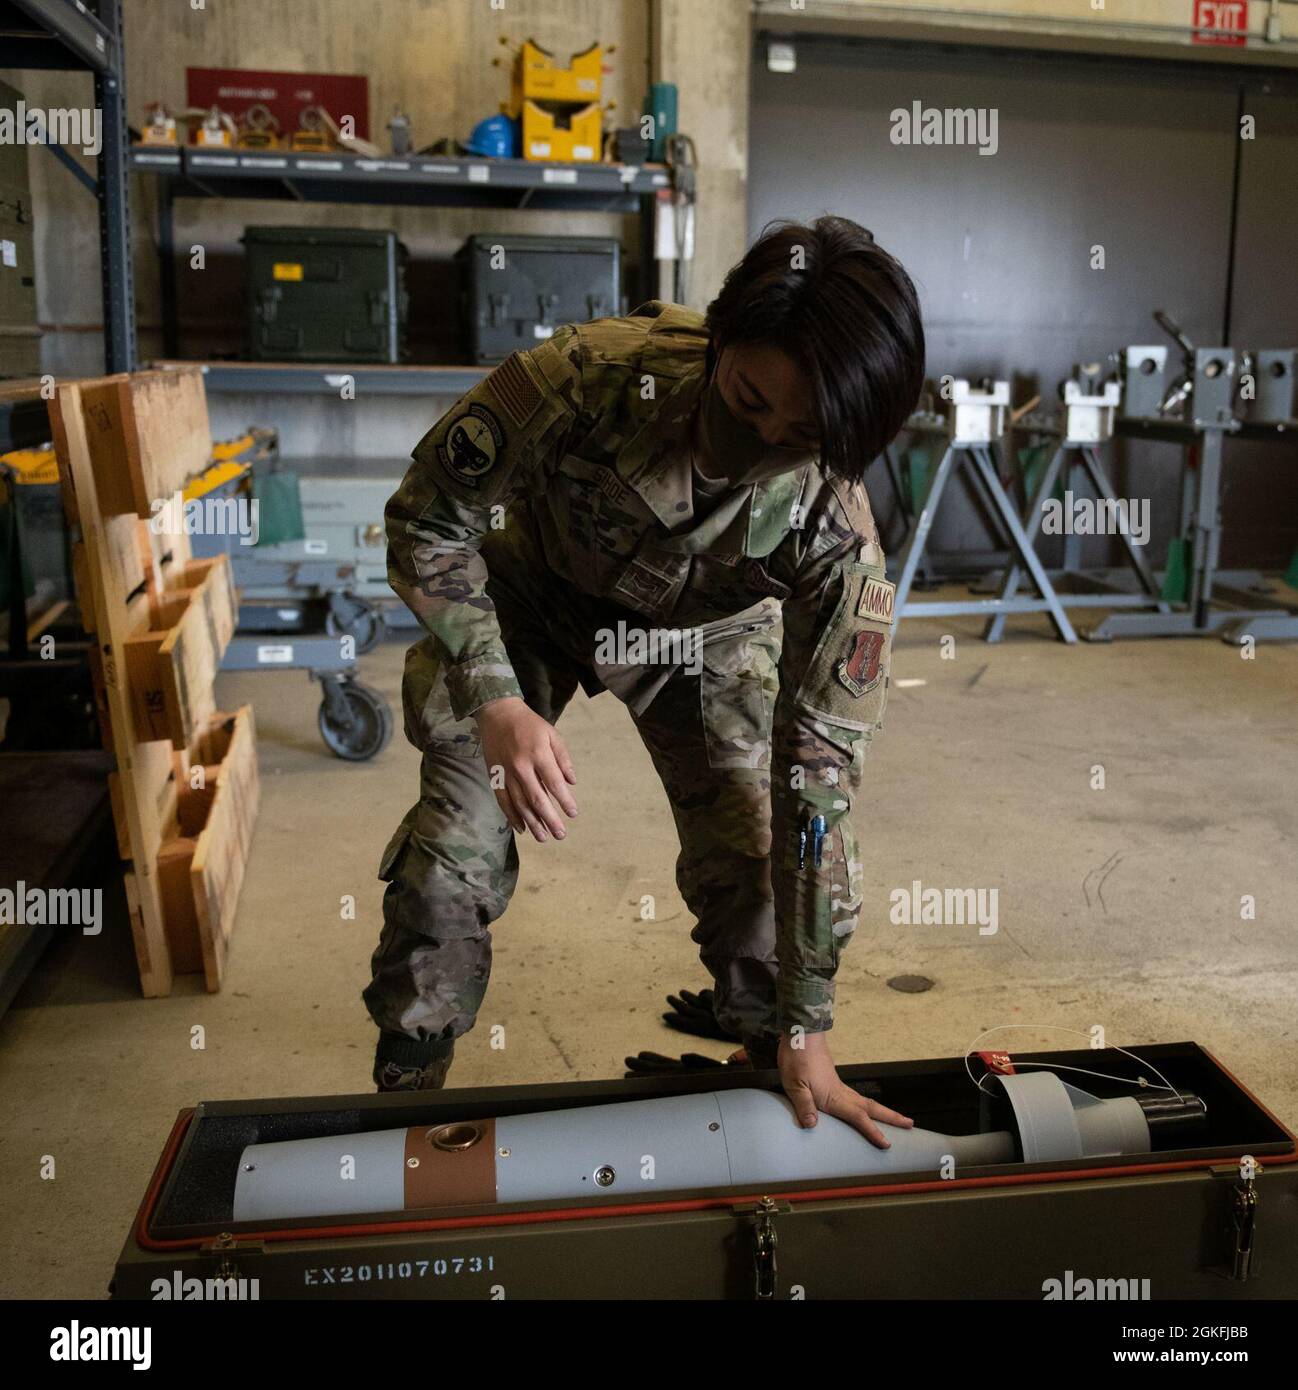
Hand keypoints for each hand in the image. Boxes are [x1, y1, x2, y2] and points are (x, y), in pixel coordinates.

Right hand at [475, 697, 576, 842]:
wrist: (497, 714)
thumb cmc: (529, 724)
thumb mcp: (552, 734)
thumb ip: (563, 758)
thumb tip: (572, 782)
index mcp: (538, 754)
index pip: (554, 783)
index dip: (564, 800)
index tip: (573, 814)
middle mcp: (521, 767)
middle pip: (537, 799)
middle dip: (549, 819)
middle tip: (560, 835)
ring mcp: (506, 774)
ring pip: (520, 804)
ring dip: (532, 823)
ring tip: (543, 837)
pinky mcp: (494, 777)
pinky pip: (503, 801)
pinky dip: (512, 816)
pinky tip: (521, 828)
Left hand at [778, 1031, 913, 1147]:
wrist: (801, 1032)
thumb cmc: (797, 1057)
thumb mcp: (794, 1084)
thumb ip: (804, 1104)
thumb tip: (812, 1125)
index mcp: (834, 1096)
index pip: (858, 1117)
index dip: (873, 1131)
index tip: (887, 1144)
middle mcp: (841, 1091)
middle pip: (871, 1107)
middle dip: (891, 1117)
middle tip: (910, 1124)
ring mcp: (838, 1085)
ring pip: (865, 1101)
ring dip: (881, 1111)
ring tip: (894, 1118)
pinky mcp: (833, 1080)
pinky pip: (855, 1097)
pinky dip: (865, 1106)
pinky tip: (862, 1108)